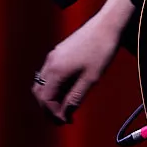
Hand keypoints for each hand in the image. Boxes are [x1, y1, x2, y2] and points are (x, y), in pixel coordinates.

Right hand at [32, 0, 132, 123]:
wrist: (107, 25)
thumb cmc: (102, 51)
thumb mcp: (91, 79)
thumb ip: (76, 97)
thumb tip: (66, 113)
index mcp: (56, 71)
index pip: (45, 100)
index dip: (54, 114)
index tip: (66, 121)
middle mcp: (50, 63)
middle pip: (39, 93)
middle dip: (48, 108)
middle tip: (62, 119)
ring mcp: (53, 56)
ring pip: (42, 83)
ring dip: (50, 98)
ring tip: (65, 108)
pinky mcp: (58, 52)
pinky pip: (48, 74)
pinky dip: (53, 87)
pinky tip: (67, 92)